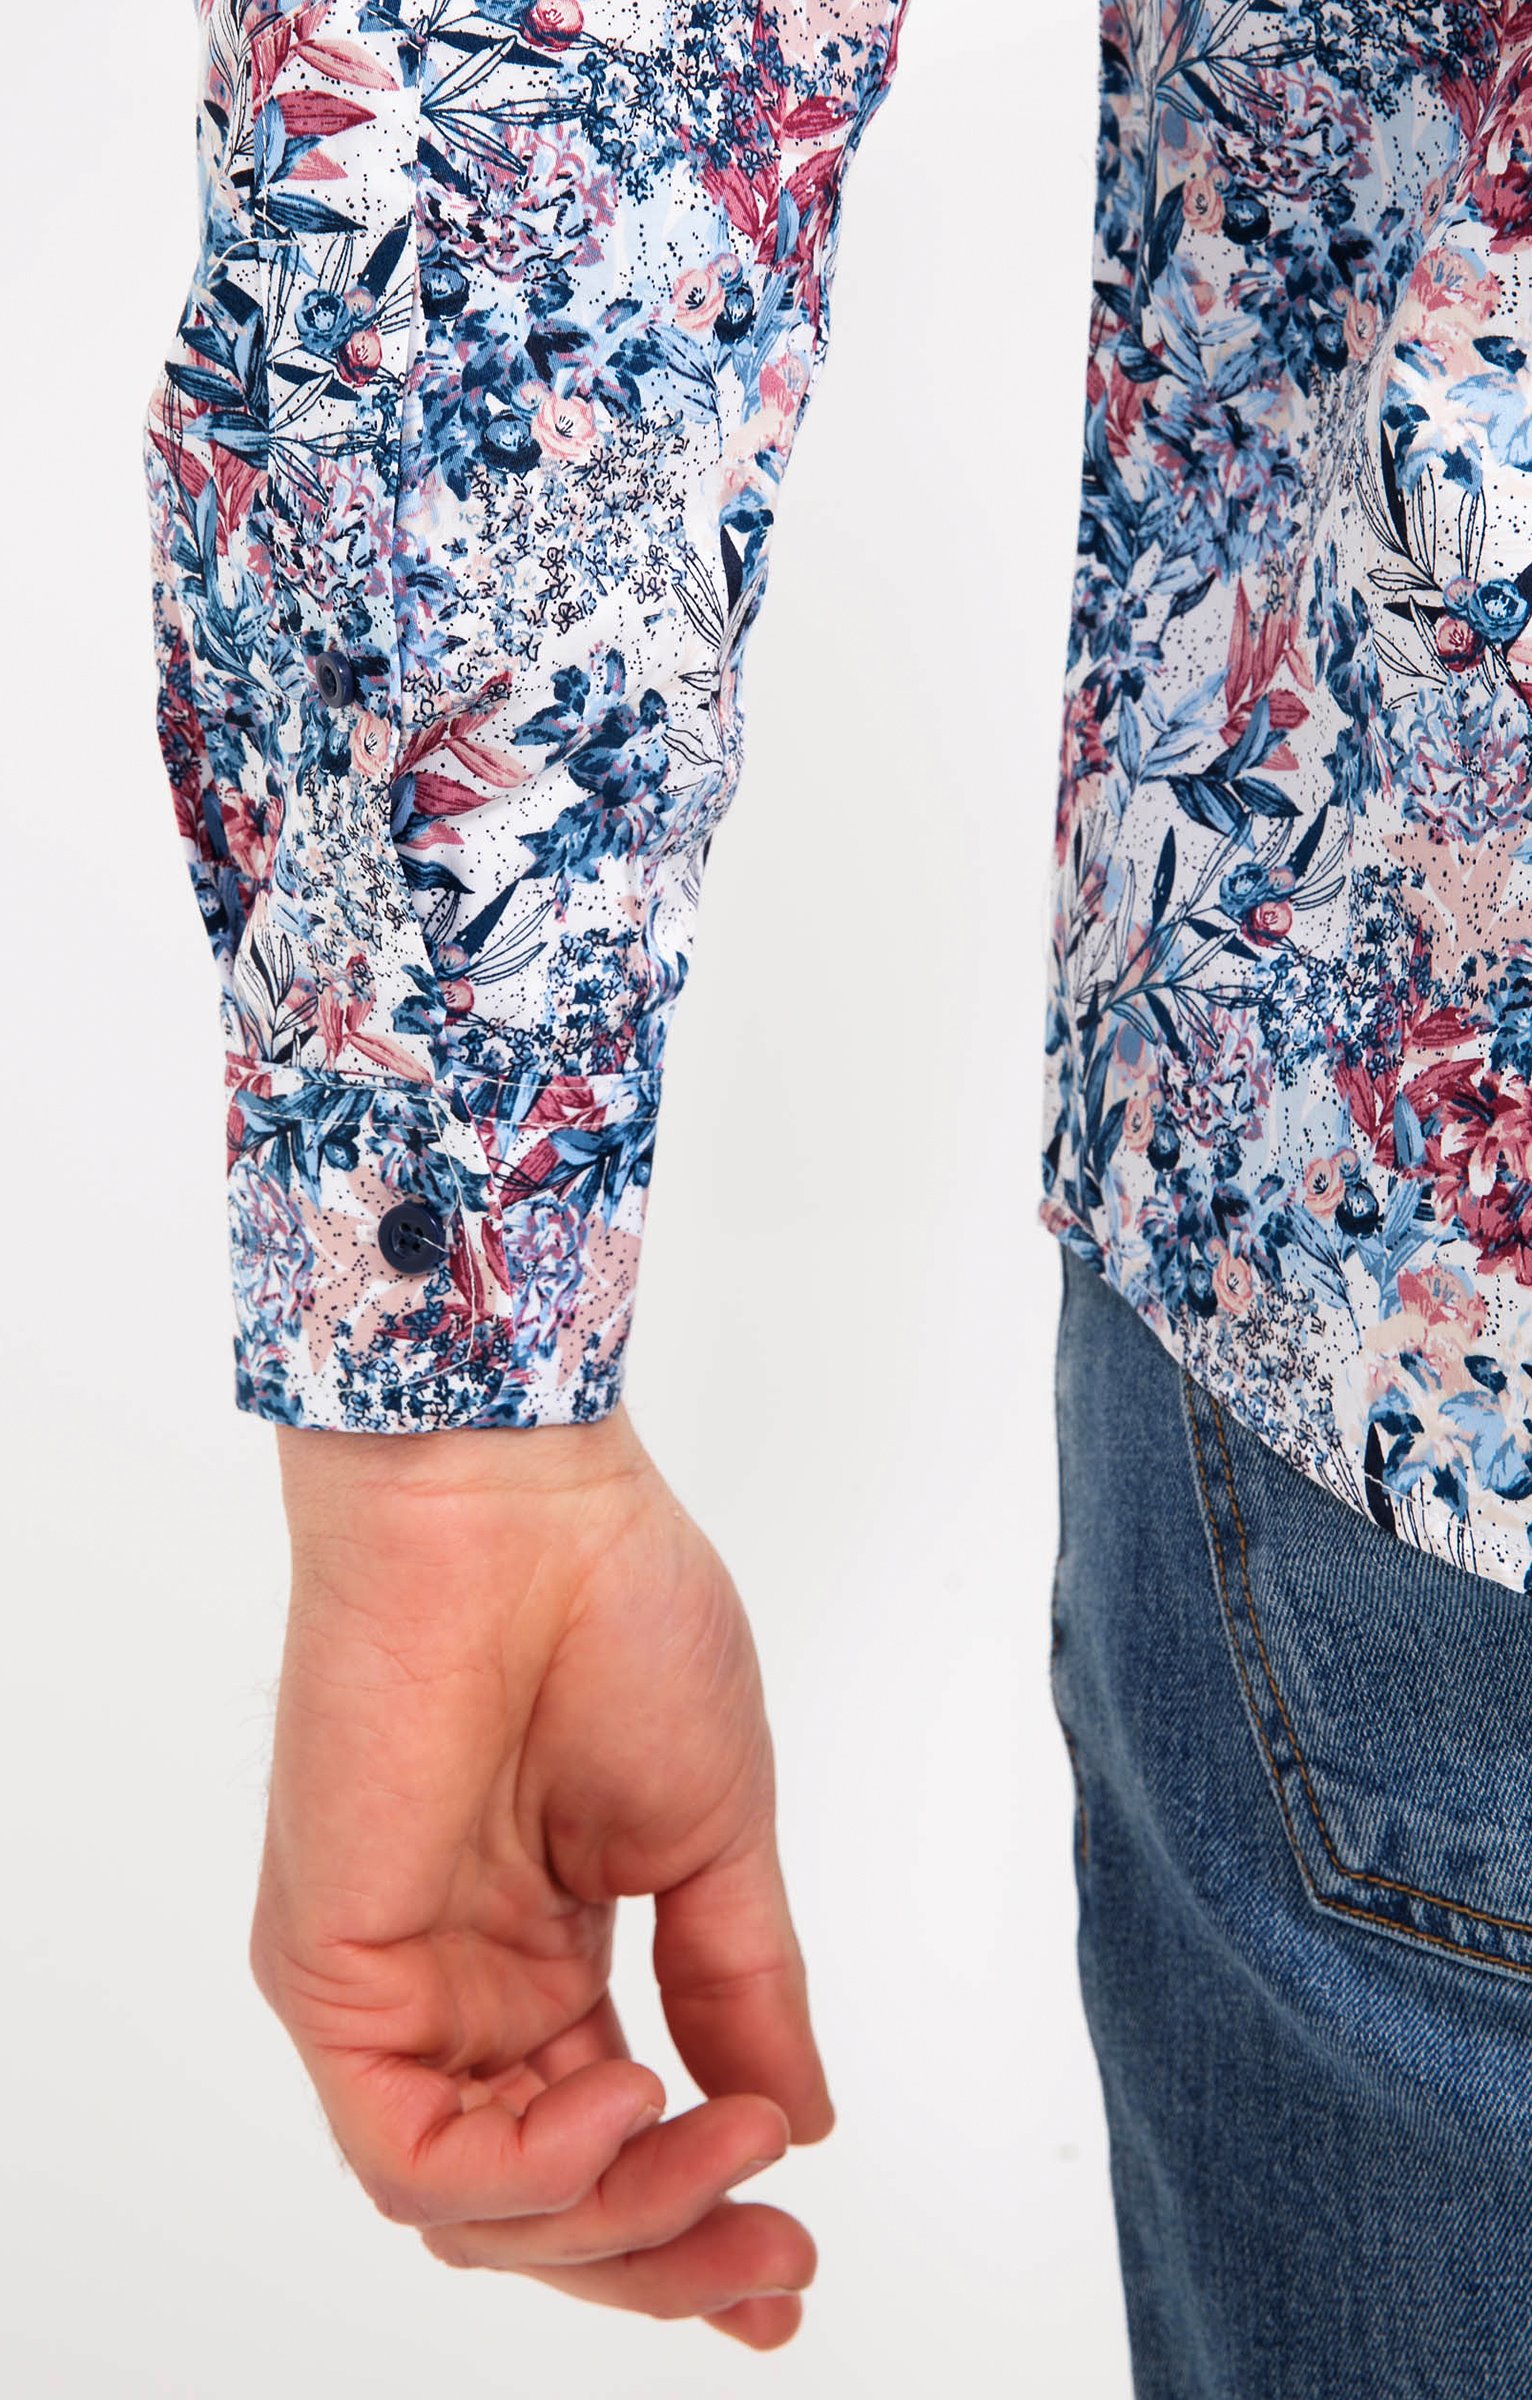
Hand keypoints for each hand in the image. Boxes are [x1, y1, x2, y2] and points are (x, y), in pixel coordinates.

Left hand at [250, 1405, 830, 2350]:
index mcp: (543, 1951)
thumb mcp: (713, 1837)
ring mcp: (388, 1984)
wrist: (523, 1499)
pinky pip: (408, 2150)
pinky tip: (630, 2102)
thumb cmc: (617, 1616)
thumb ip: (741, 1989)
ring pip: (471, 2209)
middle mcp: (457, 1987)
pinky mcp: (327, 1968)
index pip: (602, 2140)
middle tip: (776, 2270)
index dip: (693, 2222)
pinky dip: (527, 2173)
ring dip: (616, 2219)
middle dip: (666, 2256)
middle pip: (538, 2206)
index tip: (794, 2265)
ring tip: (725, 2146)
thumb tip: (797, 2122)